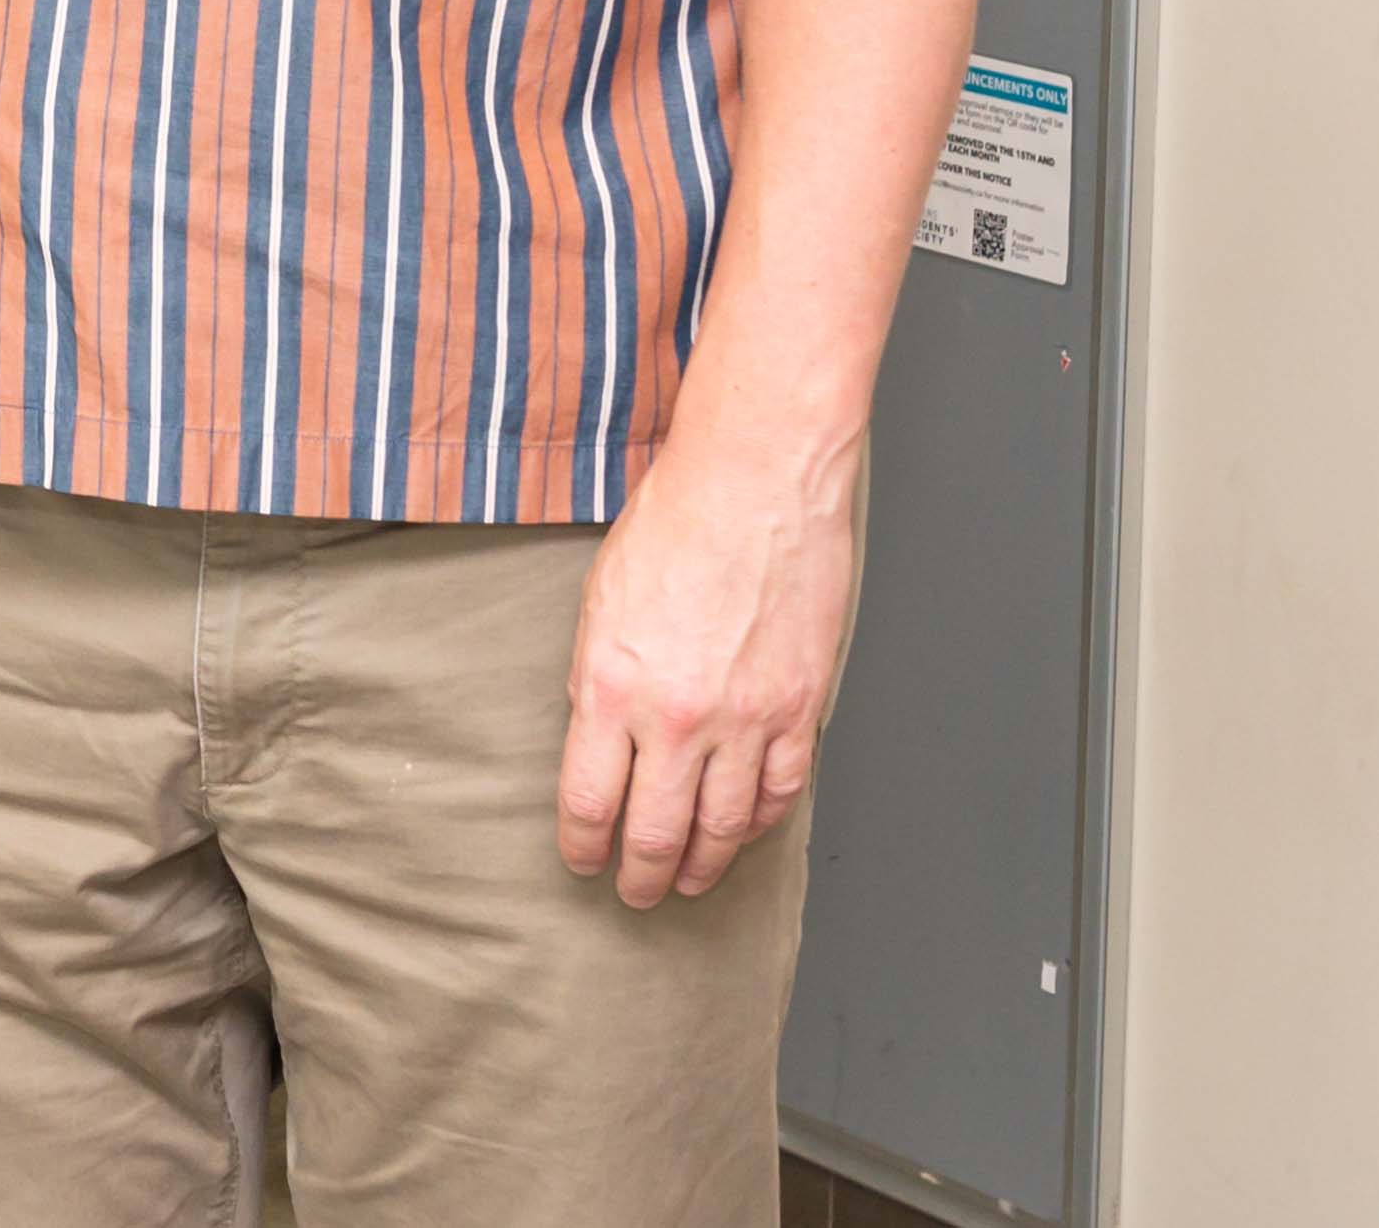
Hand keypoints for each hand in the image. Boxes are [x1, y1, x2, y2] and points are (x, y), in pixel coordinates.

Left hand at [553, 426, 860, 907]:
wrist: (755, 485)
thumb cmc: (673, 526)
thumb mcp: (600, 606)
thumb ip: (598, 682)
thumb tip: (600, 739)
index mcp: (612, 688)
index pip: (589, 801)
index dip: (582, 846)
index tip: (580, 862)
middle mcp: (678, 718)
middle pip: (657, 832)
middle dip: (640, 875)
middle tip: (634, 893)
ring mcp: (745, 719)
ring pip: (722, 827)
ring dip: (702, 864)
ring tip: (688, 881)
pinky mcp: (797, 709)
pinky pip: (778, 791)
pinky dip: (757, 822)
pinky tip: (741, 832)